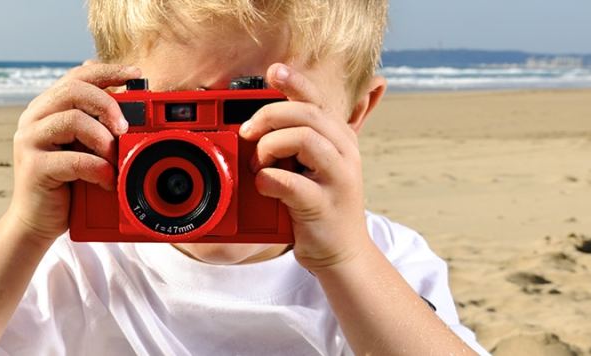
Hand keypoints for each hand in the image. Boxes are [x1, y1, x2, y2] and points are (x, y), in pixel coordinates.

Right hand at [6, 61, 140, 240]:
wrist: (37, 223)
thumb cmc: (65, 184)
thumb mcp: (84, 147)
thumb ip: (96, 124)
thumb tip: (128, 101)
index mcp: (46, 108)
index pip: (76, 76)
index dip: (107, 71)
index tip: (136, 74)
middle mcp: (33, 119)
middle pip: (73, 90)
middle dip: (107, 104)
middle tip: (125, 127)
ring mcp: (30, 141)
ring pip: (73, 119)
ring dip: (103, 138)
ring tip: (114, 157)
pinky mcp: (34, 167)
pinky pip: (74, 159)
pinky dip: (98, 169)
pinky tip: (107, 180)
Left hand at [241, 63, 371, 271]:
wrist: (342, 254)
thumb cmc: (317, 206)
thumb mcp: (309, 167)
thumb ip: (291, 143)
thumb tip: (253, 122)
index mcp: (337, 137)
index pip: (316, 99)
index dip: (294, 82)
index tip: (273, 71)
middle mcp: (343, 152)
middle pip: (306, 113)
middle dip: (268, 117)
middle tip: (247, 134)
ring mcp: (337, 178)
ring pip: (303, 139)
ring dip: (269, 148)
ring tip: (259, 166)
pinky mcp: (323, 205)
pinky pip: (291, 182)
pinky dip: (269, 180)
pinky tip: (264, 186)